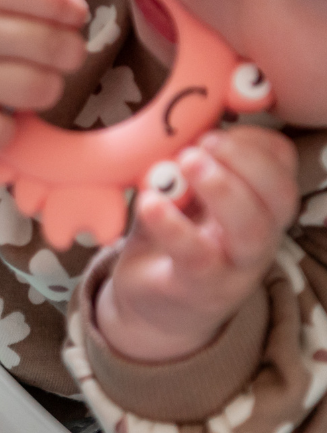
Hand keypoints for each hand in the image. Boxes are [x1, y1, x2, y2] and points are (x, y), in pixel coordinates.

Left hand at [97, 127, 297, 361]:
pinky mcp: (197, 287)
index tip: (218, 128)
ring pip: (251, 230)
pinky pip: (197, 257)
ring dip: (224, 189)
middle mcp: (255, 237)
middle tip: (205, 142)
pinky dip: (174, 227)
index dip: (258, 144)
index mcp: (257, 207)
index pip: (282, 168)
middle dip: (249, 161)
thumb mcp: (182, 197)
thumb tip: (179, 123)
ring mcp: (232, 267)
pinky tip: (150, 203)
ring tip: (186, 162)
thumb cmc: (169, 242)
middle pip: (280, 198)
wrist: (149, 309)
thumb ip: (185, 166)